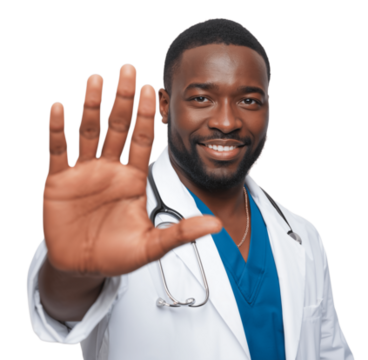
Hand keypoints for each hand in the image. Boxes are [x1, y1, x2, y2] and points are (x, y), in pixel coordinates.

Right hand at [42, 62, 222, 277]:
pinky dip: (58, 129)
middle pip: (117, 126)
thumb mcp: (152, 246)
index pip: (144, 139)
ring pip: (88, 131)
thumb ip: (181, 234)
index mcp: (134, 178)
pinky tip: (59, 106)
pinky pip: (58, 150)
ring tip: (96, 77)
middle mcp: (110, 168)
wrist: (83, 268)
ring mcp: (84, 172)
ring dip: (91, 104)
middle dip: (123, 98)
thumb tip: (217, 225)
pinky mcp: (58, 182)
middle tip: (127, 67)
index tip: (153, 88)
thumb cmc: (119, 254)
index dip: (148, 115)